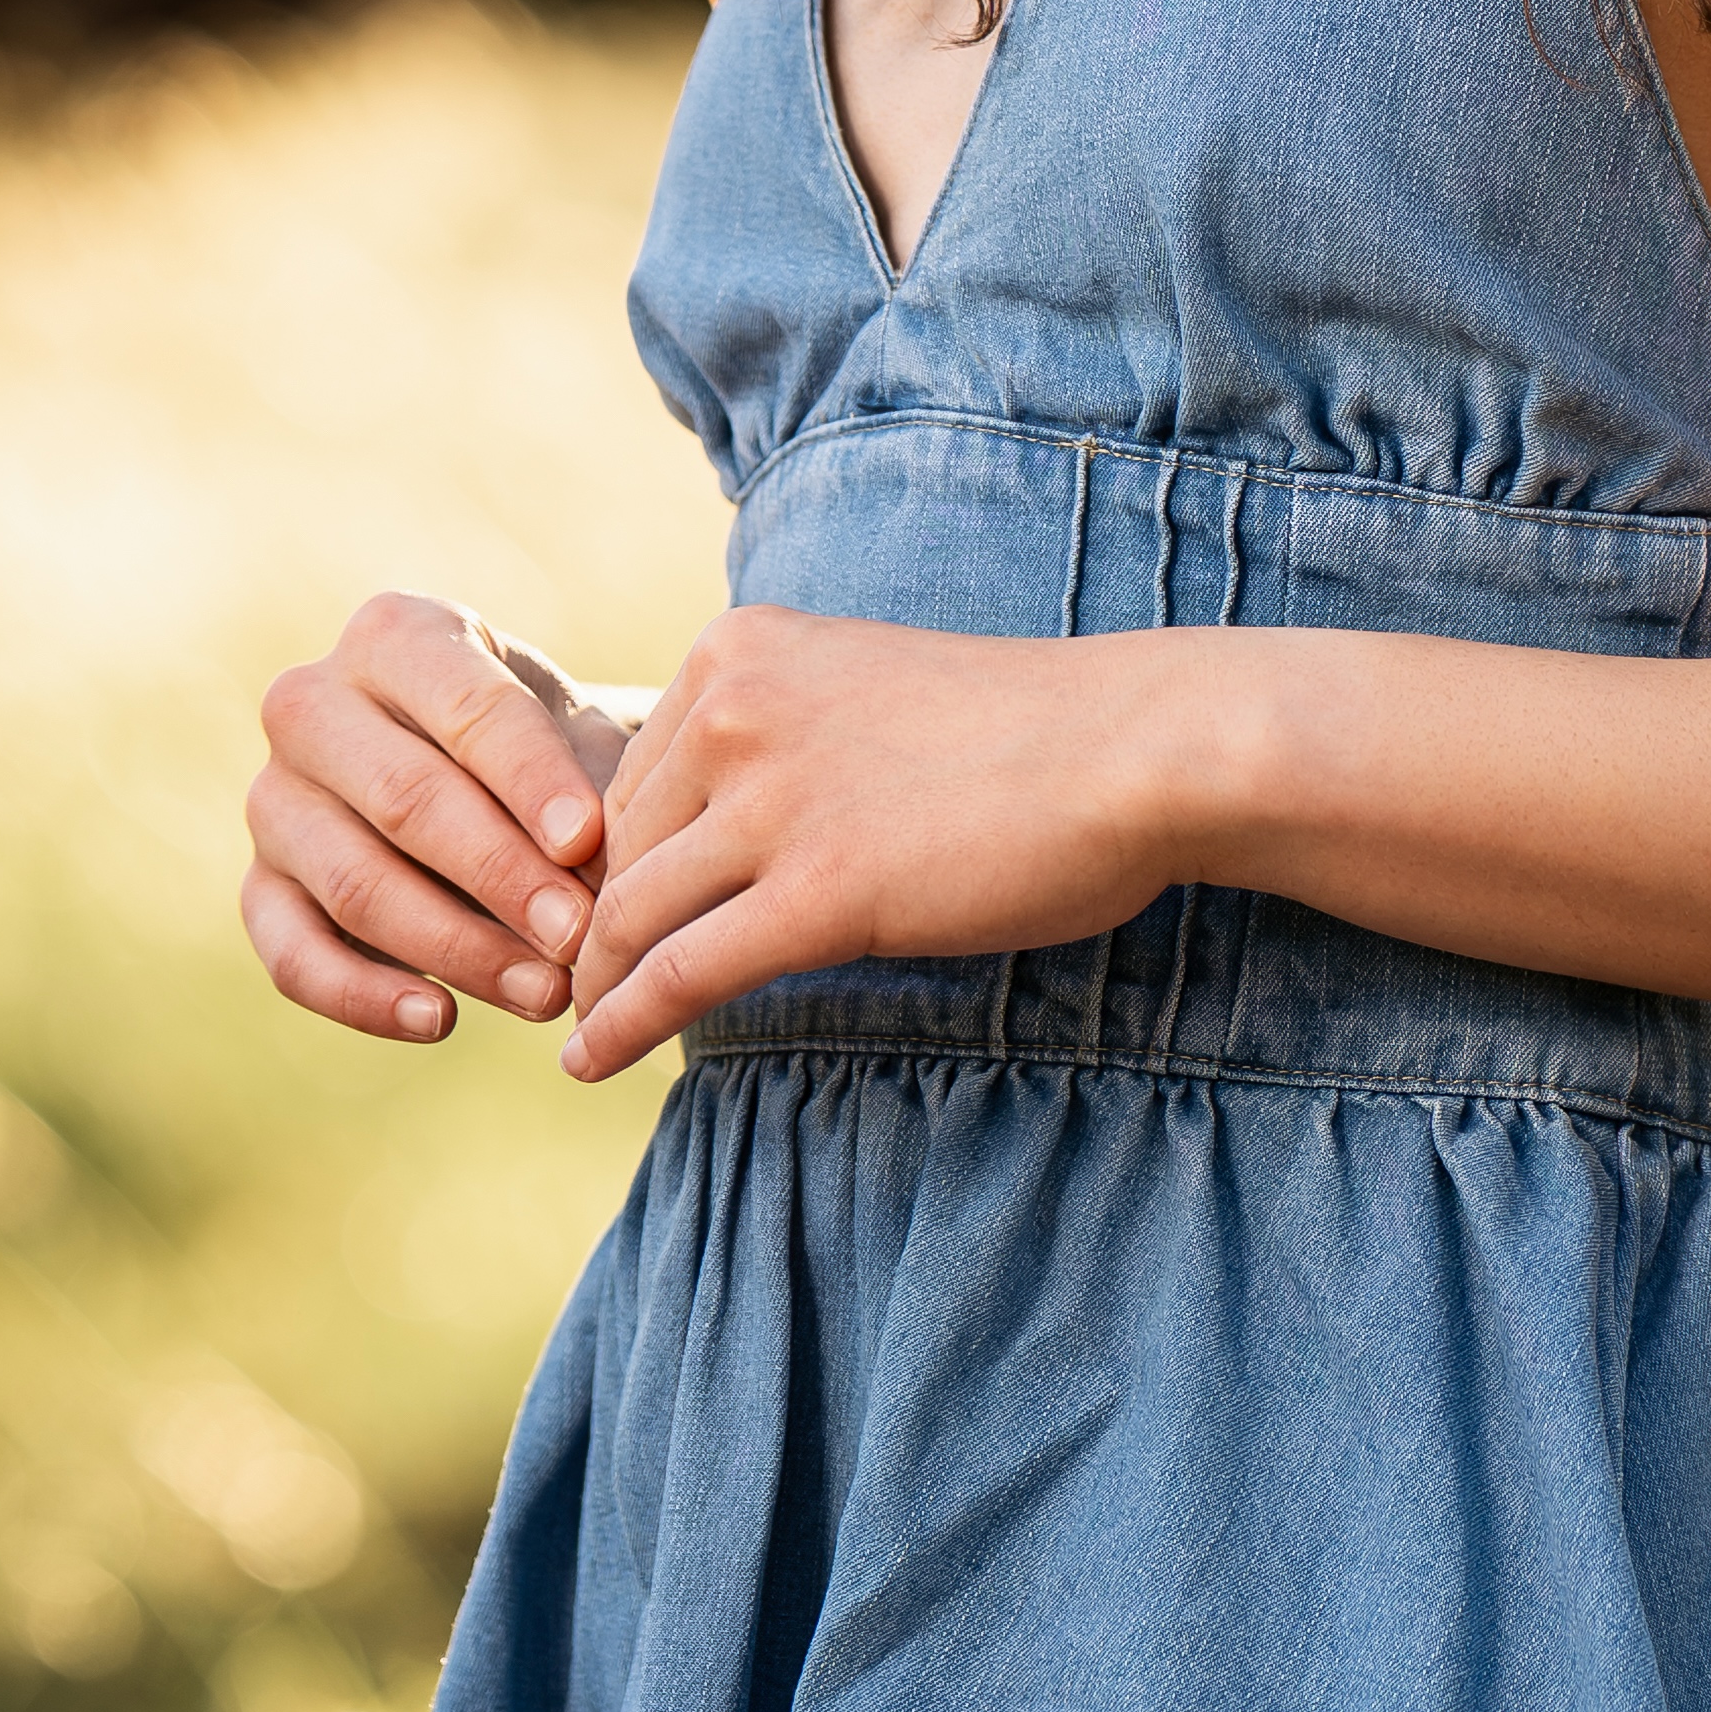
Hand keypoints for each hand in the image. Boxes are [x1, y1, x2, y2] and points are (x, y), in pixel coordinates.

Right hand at [245, 597, 635, 1049]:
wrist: (488, 795)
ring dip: (459, 949)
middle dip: (501, 875)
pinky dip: (365, 997)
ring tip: (547, 993)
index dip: (530, 780)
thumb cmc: (544, 758)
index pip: (466, 709)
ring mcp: (272, 800)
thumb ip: (592, 799)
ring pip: (357, 884)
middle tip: (578, 936)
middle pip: (406, 799)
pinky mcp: (258, 888)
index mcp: (396, 636)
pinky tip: (440, 1021)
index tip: (590, 843)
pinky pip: (295, 955)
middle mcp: (311, 705)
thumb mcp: (578, 745)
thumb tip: (600, 886)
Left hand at [558, 611, 1187, 1079]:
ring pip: (632, 913)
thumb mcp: (866, 690)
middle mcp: (734, 708)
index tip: (607, 915)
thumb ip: (785, 731)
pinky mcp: (817, 890)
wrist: (1132, 748)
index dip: (607, 859)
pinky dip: (622, 1024)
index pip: (629, 773)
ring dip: (595, 984)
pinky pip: (680, 972)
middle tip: (578, 986)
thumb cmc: (1027, 730)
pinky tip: (592, 1061)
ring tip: (582, 1030)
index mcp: (739, 649)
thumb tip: (731, 820)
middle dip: (590, 926)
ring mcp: (772, 799)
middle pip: (617, 845)